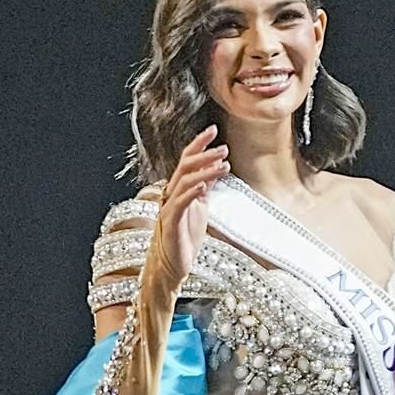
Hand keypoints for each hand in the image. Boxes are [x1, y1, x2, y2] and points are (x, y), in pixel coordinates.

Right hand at [151, 124, 228, 285]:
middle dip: (205, 154)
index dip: (198, 143)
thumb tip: (217, 168)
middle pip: (185, 165)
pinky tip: (204, 185)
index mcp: (178, 189)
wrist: (172, 266)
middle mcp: (171, 194)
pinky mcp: (170, 223)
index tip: (213, 129)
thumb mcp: (200, 207)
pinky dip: (192, 192)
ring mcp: (169, 208)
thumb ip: (205, 188)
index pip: (187, 159)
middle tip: (224, 148)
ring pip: (184, 181)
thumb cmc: (184, 237)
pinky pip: (179, 203)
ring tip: (224, 164)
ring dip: (205, 170)